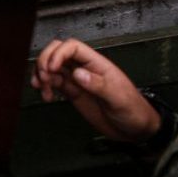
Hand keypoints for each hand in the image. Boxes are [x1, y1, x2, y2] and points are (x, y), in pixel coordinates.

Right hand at [31, 39, 160, 143]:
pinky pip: (54, 83)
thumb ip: (98, 85)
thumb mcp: (119, 98)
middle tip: (44, 76)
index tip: (52, 68)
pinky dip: (45, 86)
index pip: (73, 47)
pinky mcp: (73, 93)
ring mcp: (78, 81)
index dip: (59, 53)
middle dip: (45, 60)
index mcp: (98, 64)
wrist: (135, 129)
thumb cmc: (133, 110)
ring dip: (42, 74)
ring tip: (41, 87)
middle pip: (58, 52)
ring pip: (53, 67)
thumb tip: (78, 73)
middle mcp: (85, 69)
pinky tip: (46, 95)